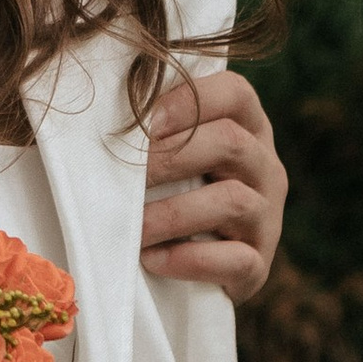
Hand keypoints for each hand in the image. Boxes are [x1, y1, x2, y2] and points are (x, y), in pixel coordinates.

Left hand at [139, 65, 286, 301]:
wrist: (187, 268)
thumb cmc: (163, 190)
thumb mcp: (167, 152)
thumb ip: (148, 126)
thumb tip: (96, 108)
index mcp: (247, 128)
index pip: (235, 93)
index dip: (191, 101)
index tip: (146, 123)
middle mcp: (265, 167)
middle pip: (231, 143)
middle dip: (170, 159)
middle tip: (124, 176)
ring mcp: (266, 217)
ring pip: (233, 201)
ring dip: (173, 214)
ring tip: (133, 227)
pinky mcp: (258, 264)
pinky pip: (236, 261)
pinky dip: (190, 260)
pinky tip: (153, 259)